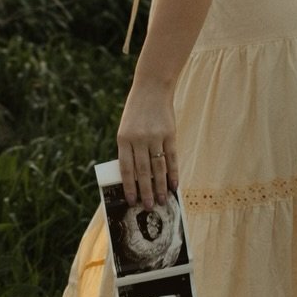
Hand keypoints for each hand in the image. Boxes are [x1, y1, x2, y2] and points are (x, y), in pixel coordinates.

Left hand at [116, 76, 178, 207]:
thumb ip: (129, 150)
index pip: (125, 168)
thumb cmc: (136, 112)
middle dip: (146, 192)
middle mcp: (138, 139)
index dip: (129, 186)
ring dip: (160, 187)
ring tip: (163, 201)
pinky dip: (173, 173)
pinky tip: (174, 185)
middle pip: (143, 172)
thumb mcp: (126, 129)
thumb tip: (136, 178)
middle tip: (149, 207)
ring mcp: (155, 137)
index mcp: (123, 139)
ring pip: (158, 168)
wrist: (152, 88)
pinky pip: (172, 158)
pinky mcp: (170, 134)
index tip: (131, 201)